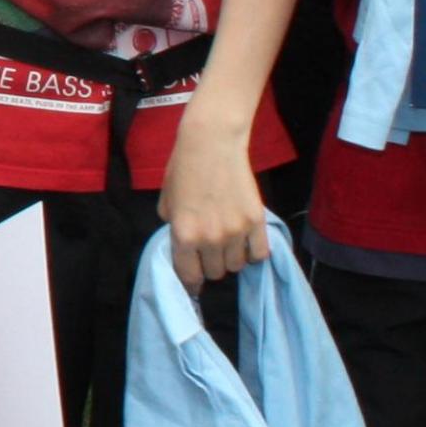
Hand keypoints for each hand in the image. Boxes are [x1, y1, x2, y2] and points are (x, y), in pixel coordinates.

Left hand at [156, 116, 268, 286]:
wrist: (212, 144)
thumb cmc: (183, 170)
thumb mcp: (166, 204)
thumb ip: (174, 229)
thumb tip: (185, 246)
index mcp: (183, 235)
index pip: (189, 276)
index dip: (191, 281)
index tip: (195, 282)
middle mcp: (209, 239)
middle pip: (215, 273)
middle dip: (210, 264)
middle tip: (210, 250)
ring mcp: (236, 232)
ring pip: (237, 265)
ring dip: (231, 257)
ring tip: (228, 241)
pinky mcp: (256, 222)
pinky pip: (259, 254)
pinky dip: (253, 252)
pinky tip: (247, 242)